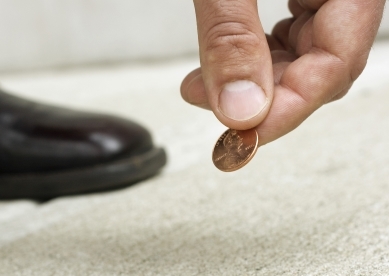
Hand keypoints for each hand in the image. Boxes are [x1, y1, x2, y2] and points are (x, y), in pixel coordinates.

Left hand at [181, 0, 384, 145]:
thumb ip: (232, 36)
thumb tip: (239, 108)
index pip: (336, 64)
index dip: (287, 109)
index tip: (243, 135)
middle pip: (319, 69)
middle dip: (261, 100)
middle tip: (214, 113)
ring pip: (301, 59)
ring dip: (250, 82)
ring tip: (202, 88)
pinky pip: (289, 38)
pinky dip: (254, 58)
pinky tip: (226, 64)